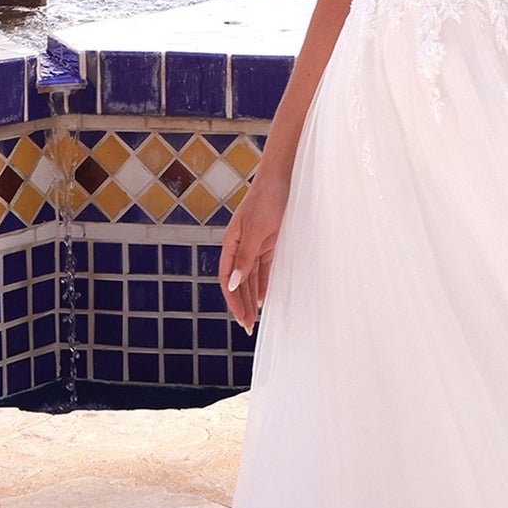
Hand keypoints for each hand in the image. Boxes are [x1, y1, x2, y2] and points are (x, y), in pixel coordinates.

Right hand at [220, 169, 290, 334]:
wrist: (281, 180)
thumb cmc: (266, 201)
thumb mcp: (256, 231)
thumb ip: (245, 258)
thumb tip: (232, 284)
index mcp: (231, 243)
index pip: (226, 277)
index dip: (231, 299)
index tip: (240, 318)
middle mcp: (239, 246)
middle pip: (236, 281)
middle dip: (240, 305)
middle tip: (247, 328)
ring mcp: (254, 245)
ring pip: (249, 278)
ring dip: (250, 298)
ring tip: (253, 319)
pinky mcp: (268, 243)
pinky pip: (262, 269)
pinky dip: (261, 285)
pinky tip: (262, 299)